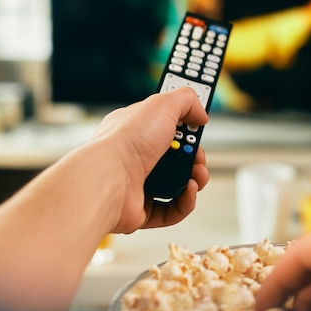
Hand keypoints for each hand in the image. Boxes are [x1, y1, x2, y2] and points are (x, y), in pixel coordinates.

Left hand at [91, 87, 209, 233]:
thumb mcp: (162, 104)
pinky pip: (172, 210)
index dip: (186, 127)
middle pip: (176, 157)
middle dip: (194, 156)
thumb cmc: (126, 141)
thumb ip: (186, 100)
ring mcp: (138, 184)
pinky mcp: (142, 210)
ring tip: (197, 175)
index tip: (198, 126)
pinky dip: (185, 201)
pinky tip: (189, 190)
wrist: (109, 178)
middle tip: (197, 155)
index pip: (166, 126)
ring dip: (195, 179)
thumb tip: (201, 114)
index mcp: (136, 130)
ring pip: (177, 184)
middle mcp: (135, 156)